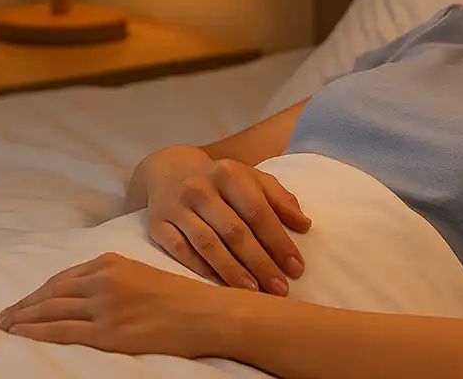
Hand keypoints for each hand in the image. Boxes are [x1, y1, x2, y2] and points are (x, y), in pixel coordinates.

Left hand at [0, 253, 228, 357]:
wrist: (202, 313)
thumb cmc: (177, 296)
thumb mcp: (141, 274)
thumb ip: (112, 278)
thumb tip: (82, 292)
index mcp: (112, 262)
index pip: (63, 277)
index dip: (39, 291)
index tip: (24, 301)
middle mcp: (104, 280)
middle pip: (51, 293)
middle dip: (25, 305)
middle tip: (5, 316)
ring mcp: (103, 306)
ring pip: (50, 311)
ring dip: (24, 319)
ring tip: (8, 326)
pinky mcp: (106, 332)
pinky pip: (60, 332)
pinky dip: (36, 333)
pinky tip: (22, 335)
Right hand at [143, 147, 311, 295]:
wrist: (170, 170)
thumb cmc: (221, 181)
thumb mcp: (251, 179)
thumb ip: (279, 199)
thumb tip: (305, 225)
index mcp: (230, 173)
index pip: (258, 211)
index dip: (278, 241)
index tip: (296, 267)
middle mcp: (201, 188)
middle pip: (235, 231)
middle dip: (260, 262)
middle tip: (280, 289)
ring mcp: (177, 206)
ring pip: (208, 244)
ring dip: (232, 271)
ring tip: (254, 293)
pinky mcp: (157, 224)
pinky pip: (180, 251)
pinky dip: (200, 269)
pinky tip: (218, 286)